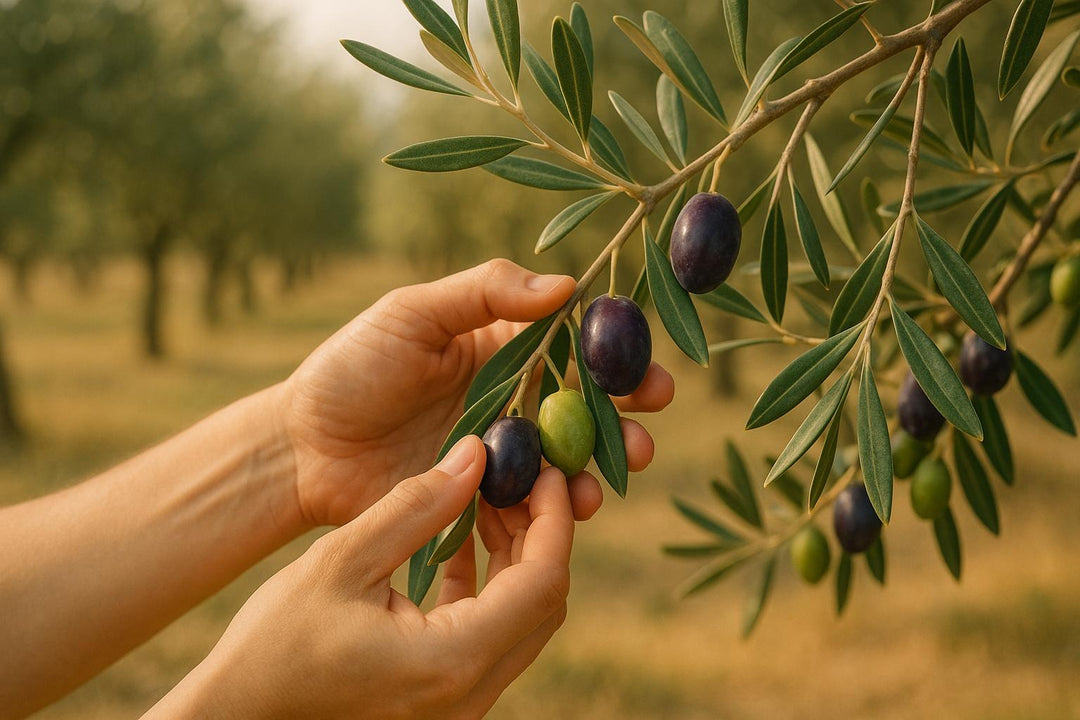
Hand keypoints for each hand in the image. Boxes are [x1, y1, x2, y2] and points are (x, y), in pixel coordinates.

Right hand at [150, 436, 577, 719]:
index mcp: (452, 660)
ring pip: (520, 620)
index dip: (553, 518)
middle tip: (518, 477)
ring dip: (513, 557)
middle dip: (539, 533)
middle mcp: (470, 693)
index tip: (546, 469)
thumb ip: (417, 506)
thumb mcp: (342, 561)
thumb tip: (476, 455)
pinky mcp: (442, 702)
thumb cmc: (274, 645)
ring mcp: (459, 705)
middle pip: (541, 603)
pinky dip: (486, 588)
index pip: (542, 582)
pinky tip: (459, 543)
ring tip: (486, 498)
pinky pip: (488, 638)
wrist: (236, 717)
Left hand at [282, 259, 673, 526]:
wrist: (302, 446)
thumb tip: (568, 284)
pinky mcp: (481, 502)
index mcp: (503, 349)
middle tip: (646, 433)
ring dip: (600, 467)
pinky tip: (572, 507)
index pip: (575, 349)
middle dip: (626, 422)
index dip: (618, 360)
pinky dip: (557, 508)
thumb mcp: (413, 313)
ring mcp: (499, 456)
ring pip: (566, 462)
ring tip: (615, 473)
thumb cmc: (353, 366)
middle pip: (585, 411)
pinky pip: (530, 507)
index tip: (651, 373)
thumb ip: (485, 293)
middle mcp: (512, 402)